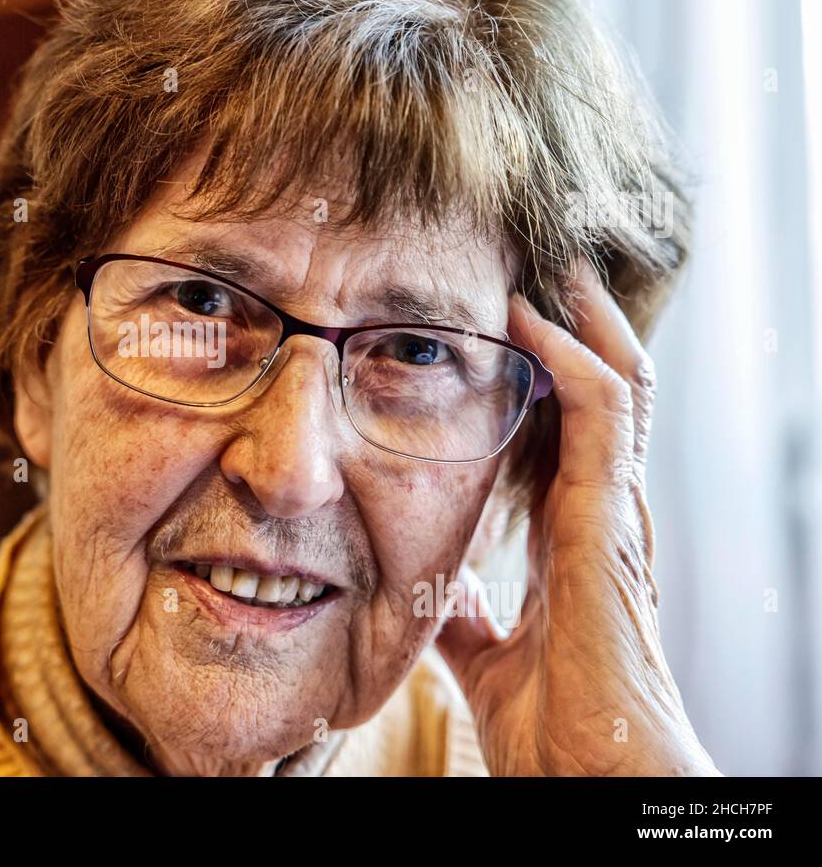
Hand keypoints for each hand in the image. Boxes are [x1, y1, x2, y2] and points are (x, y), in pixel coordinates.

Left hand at [435, 260, 720, 775]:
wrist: (591, 780)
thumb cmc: (555, 729)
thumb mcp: (484, 651)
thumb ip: (461, 610)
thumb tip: (433, 583)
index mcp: (574, 538)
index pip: (569, 432)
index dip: (547, 376)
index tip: (509, 327)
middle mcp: (601, 514)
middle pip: (602, 394)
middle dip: (575, 330)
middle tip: (538, 270)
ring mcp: (613, 514)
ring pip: (617, 388)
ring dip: (581, 323)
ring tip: (548, 269)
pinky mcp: (610, 524)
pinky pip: (604, 418)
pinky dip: (573, 361)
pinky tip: (535, 325)